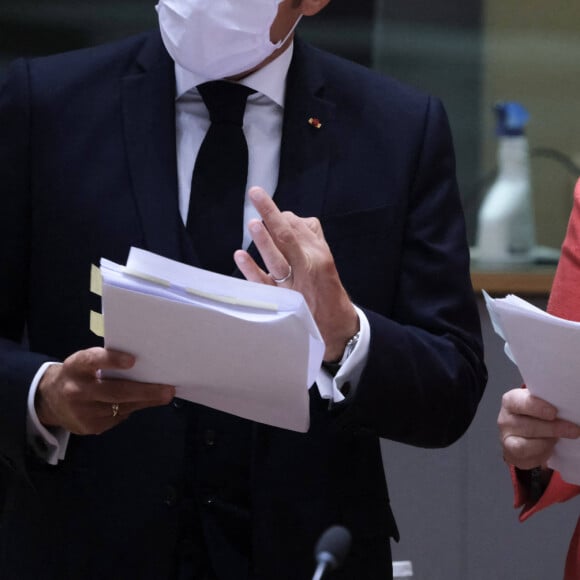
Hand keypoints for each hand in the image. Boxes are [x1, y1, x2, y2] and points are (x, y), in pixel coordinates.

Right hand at [36, 347, 175, 434]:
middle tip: (168, 390)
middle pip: (115, 391)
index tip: (133, 360)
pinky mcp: (88, 427)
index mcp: (76, 366)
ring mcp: (81, 412)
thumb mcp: (85, 363)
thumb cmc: (79, 374)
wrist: (50, 400)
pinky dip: (131, 409)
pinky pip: (118, 417)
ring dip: (145, 401)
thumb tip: (144, 365)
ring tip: (164, 395)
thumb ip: (106, 362)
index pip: (93, 361)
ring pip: (121, 407)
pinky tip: (140, 403)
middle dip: (146, 391)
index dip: (112, 360)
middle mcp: (76, 390)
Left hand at [234, 187, 358, 361]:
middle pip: (288, 237)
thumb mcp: (325, 261)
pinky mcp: (282, 303)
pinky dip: (252, 271)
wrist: (338, 328)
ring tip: (254, 223)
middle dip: (271, 213)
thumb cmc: (327, 290)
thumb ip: (310, 238)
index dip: (279, 216)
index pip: (297, 228)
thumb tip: (292, 218)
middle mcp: (307, 268)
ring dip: (265, 241)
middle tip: (255, 193)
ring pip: (278, 261)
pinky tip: (240, 256)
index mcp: (319, 255)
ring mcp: (294, 287)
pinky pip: (265, 286)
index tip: (267, 209)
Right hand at [498, 388, 579, 469]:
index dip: (537, 407)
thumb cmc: (535, 416)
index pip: (520, 403)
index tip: (554, 412)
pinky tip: (550, 448)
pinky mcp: (510, 454)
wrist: (525, 434)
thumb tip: (568, 408)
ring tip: (559, 439)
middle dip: (552, 429)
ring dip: (547, 442)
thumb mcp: (539, 404)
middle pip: (527, 426)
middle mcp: (505, 419)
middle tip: (574, 430)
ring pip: (525, 444)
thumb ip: (548, 403)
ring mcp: (505, 438)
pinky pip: (527, 457)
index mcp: (511, 401)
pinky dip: (542, 453)